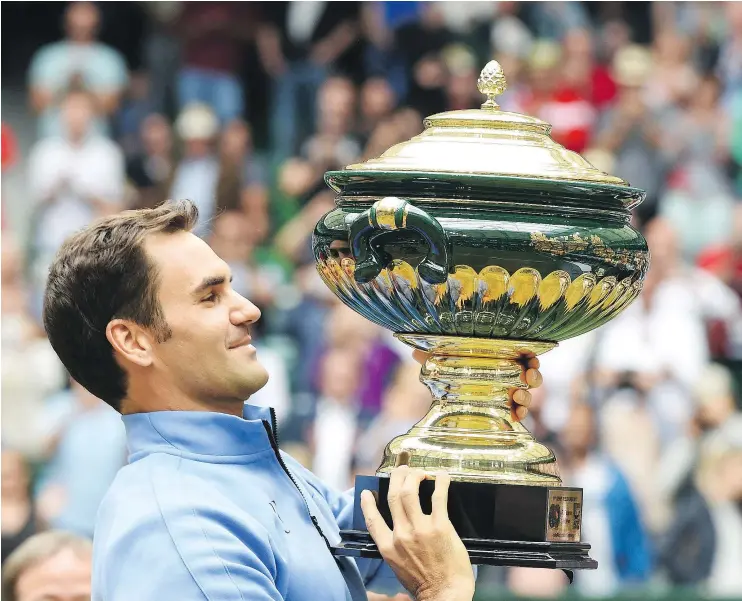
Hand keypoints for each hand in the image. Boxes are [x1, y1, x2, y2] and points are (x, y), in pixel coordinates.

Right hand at [361, 467, 474, 600]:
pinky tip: (442, 476)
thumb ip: (396, 547)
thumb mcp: (399, 566)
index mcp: (388, 547)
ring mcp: (420, 529)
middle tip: (403, 470)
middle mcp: (401, 535)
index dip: (367, 503)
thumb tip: (397, 530)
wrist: (445, 595)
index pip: (372, 519)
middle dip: (397, 477)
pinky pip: (438, 497)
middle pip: (393, 496)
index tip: (367, 492)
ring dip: (414, 475)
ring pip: (410, 491)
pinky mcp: (440, 526)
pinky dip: (440, 482)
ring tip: (420, 472)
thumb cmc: (425, 585)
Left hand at [412, 351, 542, 421]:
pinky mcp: (505, 411)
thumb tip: (414, 352)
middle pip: (531, 374)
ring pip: (528, 393)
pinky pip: (520, 412)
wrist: (447, 400)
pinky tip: (516, 415)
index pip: (522, 355)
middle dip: (535, 375)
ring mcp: (509, 394)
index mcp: (499, 358)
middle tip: (529, 377)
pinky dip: (521, 413)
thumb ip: (432, 355)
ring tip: (519, 397)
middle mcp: (508, 375)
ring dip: (528, 396)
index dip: (531, 357)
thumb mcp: (442, 361)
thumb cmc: (452, 372)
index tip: (531, 359)